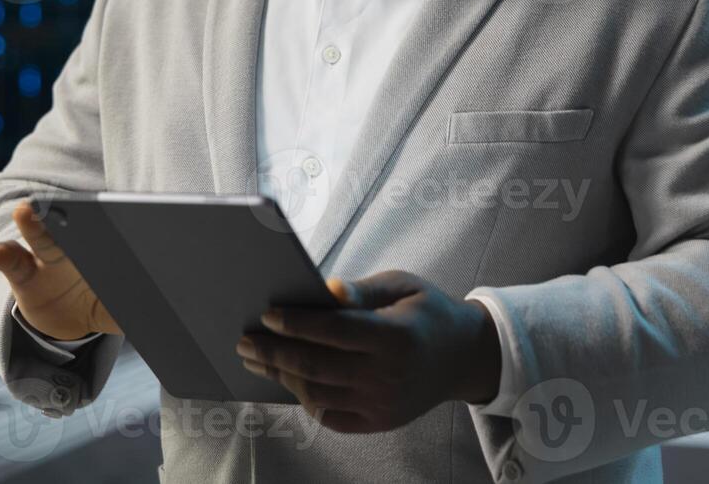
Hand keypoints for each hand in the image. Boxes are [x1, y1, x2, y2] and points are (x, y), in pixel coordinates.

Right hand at [0, 201, 121, 341]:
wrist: (68, 316)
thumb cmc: (96, 302)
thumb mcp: (111, 312)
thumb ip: (123, 315)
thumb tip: (148, 322)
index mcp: (98, 252)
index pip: (99, 234)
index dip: (103, 224)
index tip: (104, 213)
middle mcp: (73, 248)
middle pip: (73, 230)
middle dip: (73, 216)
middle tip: (71, 202)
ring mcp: (44, 258)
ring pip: (39, 238)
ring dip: (32, 224)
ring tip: (24, 211)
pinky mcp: (22, 274)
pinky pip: (11, 261)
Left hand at [235, 270, 500, 431]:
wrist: (464, 356)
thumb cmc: (426, 311)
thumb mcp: (403, 285)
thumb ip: (364, 290)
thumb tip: (327, 289)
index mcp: (395, 336)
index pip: (333, 331)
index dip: (296, 323)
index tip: (266, 314)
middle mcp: (389, 376)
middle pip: (317, 367)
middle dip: (274, 353)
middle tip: (244, 342)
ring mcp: (383, 404)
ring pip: (318, 396)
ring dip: (283, 378)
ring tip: (259, 360)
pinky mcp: (380, 422)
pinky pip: (331, 418)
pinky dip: (306, 400)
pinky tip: (290, 381)